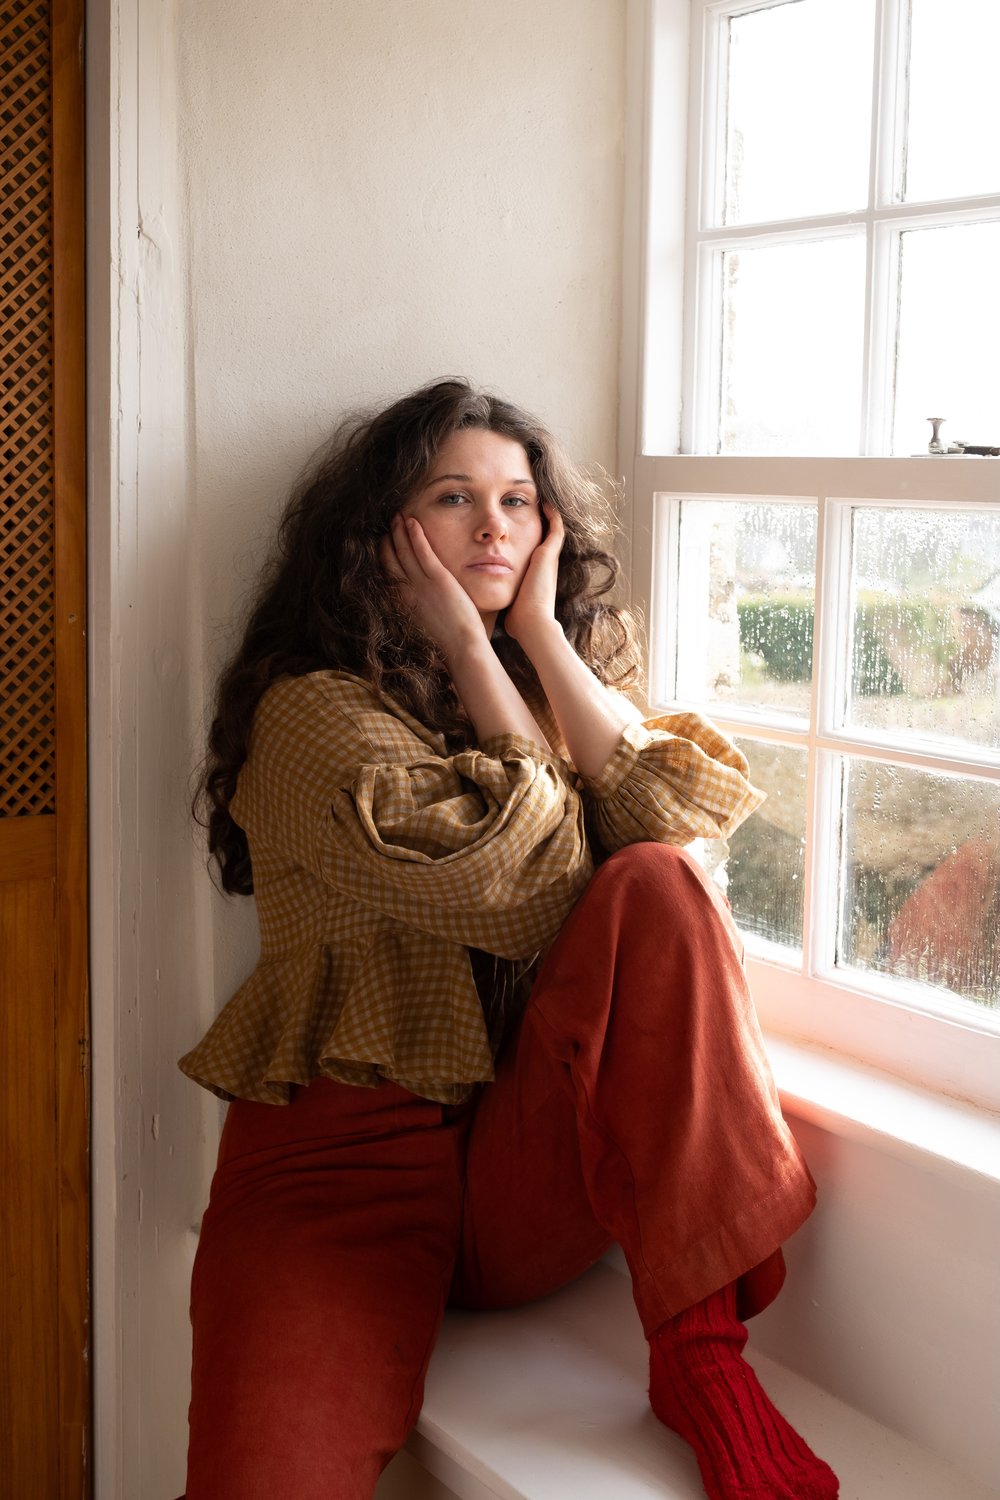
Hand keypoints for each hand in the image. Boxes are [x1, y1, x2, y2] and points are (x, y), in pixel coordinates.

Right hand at [381, 514, 489, 659]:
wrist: (460, 648)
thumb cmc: (448, 642)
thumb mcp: (425, 623)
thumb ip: (418, 608)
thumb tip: (420, 604)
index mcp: (401, 603)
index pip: (387, 571)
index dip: (384, 553)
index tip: (384, 540)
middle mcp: (404, 591)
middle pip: (390, 558)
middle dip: (388, 537)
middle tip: (388, 521)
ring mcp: (420, 584)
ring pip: (403, 551)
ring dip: (399, 530)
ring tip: (398, 515)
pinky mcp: (438, 579)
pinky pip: (422, 551)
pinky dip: (415, 535)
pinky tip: (413, 522)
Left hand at [503, 501, 564, 649]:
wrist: (531, 624)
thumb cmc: (518, 621)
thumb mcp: (509, 605)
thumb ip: (501, 601)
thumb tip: (487, 605)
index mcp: (536, 575)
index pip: (532, 552)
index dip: (526, 539)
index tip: (517, 530)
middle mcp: (545, 565)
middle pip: (544, 537)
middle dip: (536, 522)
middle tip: (529, 506)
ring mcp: (549, 558)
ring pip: (552, 529)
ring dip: (546, 515)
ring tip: (538, 499)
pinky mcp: (549, 553)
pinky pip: (555, 527)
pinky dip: (552, 514)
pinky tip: (544, 501)